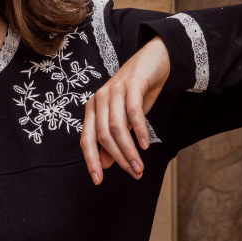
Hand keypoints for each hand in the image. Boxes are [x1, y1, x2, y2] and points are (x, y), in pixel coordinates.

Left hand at [80, 36, 169, 183]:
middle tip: (134, 173)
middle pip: (103, 137)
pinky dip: (139, 130)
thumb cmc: (137, 92)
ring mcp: (114, 91)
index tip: (98, 180)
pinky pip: (133, 112)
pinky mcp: (131, 84)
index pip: (87, 140)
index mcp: (93, 109)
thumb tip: (105, 164)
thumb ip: (113, 140)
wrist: (154, 60)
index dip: (91, 161)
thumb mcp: (124, 119)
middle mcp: (99, 100)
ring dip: (129, 150)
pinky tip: (145, 144)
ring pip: (117, 128)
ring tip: (140, 165)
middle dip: (118, 159)